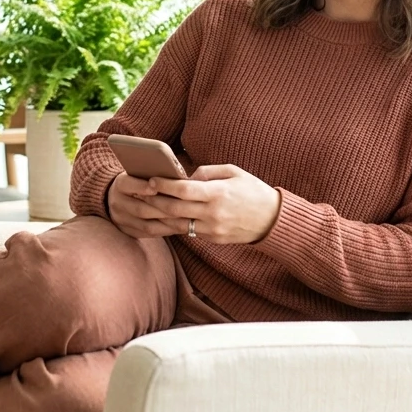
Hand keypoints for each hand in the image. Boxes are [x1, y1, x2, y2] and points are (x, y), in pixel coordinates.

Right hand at [107, 171, 186, 239]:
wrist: (119, 196)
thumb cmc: (138, 180)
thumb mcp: (139, 173)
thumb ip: (152, 176)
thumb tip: (175, 177)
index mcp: (120, 184)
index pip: (128, 185)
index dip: (142, 187)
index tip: (156, 187)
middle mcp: (117, 203)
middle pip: (141, 209)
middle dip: (164, 209)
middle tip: (183, 208)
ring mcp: (121, 220)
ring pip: (147, 225)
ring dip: (168, 224)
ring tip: (185, 220)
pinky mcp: (128, 232)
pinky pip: (149, 234)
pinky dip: (165, 231)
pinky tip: (179, 227)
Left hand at [145, 164, 281, 243]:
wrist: (273, 220)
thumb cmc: (253, 191)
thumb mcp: (233, 172)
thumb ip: (207, 172)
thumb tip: (185, 175)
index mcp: (218, 194)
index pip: (184, 190)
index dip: (164, 185)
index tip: (150, 179)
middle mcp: (213, 214)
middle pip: (174, 209)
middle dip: (154, 201)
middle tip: (139, 193)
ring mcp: (212, 229)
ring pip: (177, 224)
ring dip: (158, 216)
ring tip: (144, 207)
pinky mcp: (213, 239)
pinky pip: (187, 231)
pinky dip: (173, 224)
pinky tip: (161, 218)